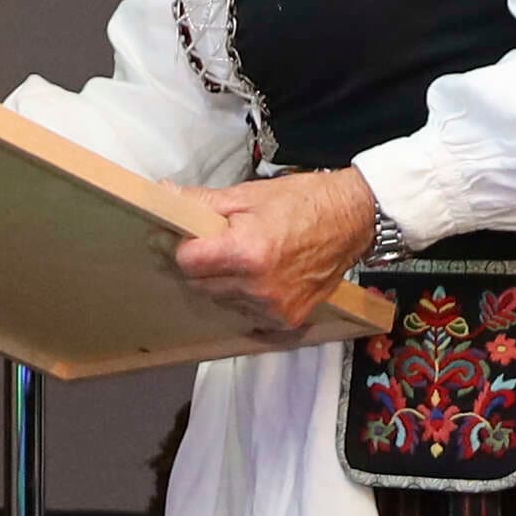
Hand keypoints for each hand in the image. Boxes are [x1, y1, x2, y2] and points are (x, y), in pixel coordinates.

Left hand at [174, 169, 378, 335]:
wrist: (352, 219)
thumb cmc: (304, 202)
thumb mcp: (248, 195)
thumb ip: (202, 203)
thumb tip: (163, 195)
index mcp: (246, 252)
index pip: (187, 262)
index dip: (184, 247)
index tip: (192, 238)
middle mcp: (258, 287)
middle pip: (200, 285)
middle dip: (203, 265)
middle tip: (222, 244)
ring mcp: (274, 308)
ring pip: (223, 301)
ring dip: (226, 283)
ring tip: (249, 258)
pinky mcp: (288, 320)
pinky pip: (248, 315)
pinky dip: (248, 298)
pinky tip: (263, 278)